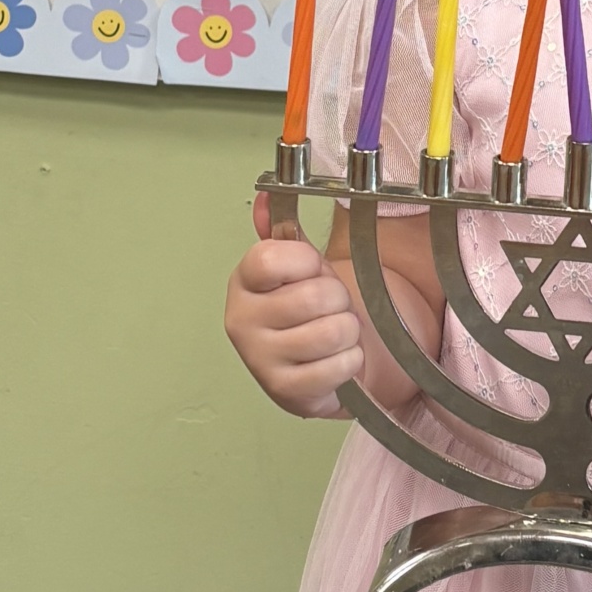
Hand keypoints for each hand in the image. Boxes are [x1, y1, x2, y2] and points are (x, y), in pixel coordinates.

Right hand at [224, 192, 362, 419]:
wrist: (319, 363)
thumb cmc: (310, 311)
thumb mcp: (299, 267)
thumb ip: (283, 231)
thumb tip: (264, 199)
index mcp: (243, 282)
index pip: (272, 258)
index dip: (307, 261)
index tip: (311, 269)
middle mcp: (241, 321)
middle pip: (314, 296)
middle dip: (337, 299)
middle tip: (329, 307)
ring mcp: (260, 359)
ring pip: (332, 331)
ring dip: (347, 331)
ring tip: (334, 333)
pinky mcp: (285, 392)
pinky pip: (339, 367)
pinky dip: (350, 361)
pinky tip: (336, 360)